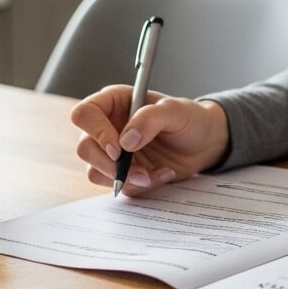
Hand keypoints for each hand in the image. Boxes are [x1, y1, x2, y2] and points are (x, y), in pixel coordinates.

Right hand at [70, 85, 229, 195]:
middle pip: (84, 148)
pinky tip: (160, 175)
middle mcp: (107, 126)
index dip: (96, 132)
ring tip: (154, 173)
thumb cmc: (189, 119)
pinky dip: (138, 186)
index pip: (85, 113)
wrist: (203, 143)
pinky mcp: (120, 172)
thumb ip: (150, 119)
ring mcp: (111, 151)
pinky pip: (116, 185)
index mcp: (114, 102)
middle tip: (140, 171)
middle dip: (110, 165)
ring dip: (125, 179)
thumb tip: (126, 141)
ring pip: (95, 171)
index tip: (120, 149)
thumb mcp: (176, 111)